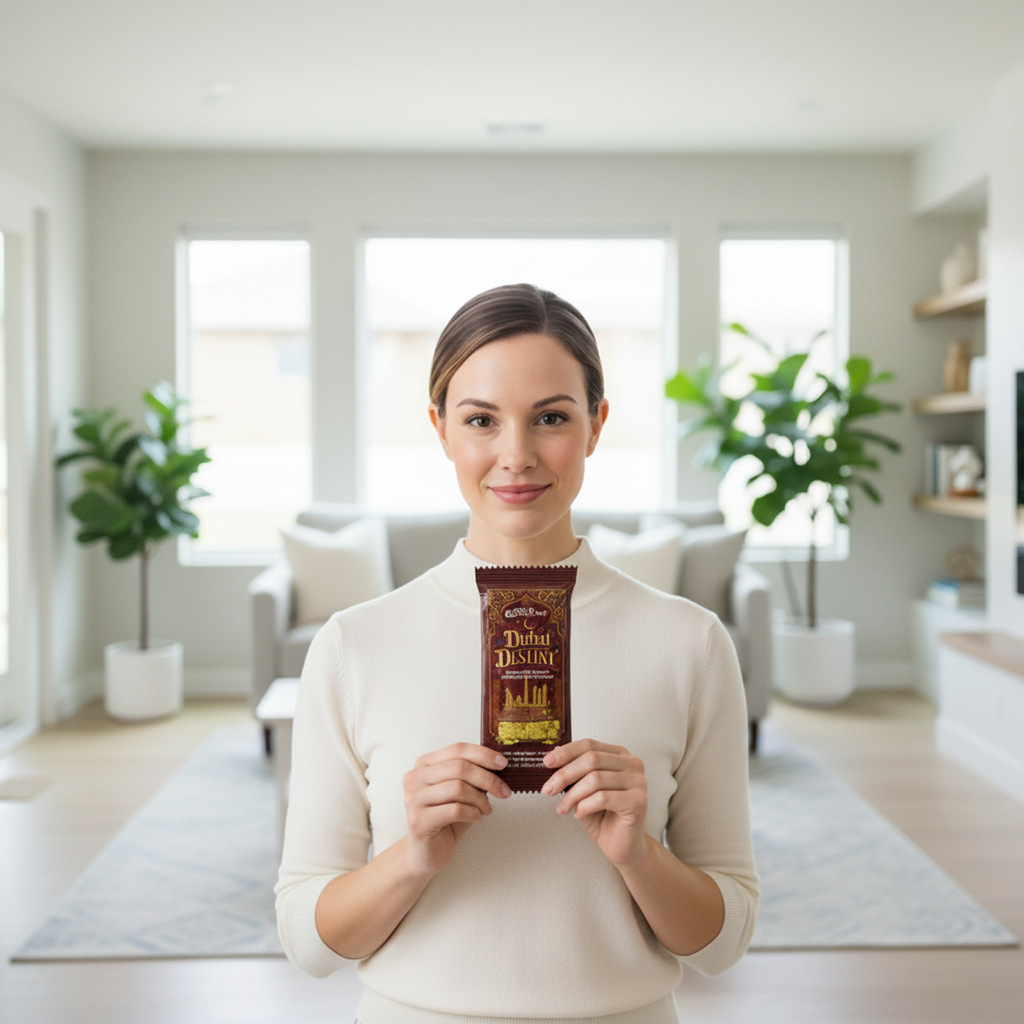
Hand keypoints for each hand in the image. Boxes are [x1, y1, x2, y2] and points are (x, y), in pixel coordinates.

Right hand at [403, 742, 511, 876]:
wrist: (427, 853)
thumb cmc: (445, 820)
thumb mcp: (460, 792)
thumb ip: (472, 776)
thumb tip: (498, 765)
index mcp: (425, 764)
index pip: (458, 749)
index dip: (483, 754)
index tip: (503, 764)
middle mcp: (415, 778)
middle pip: (459, 767)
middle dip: (487, 779)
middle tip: (504, 791)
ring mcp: (414, 799)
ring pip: (458, 788)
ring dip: (480, 799)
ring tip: (487, 809)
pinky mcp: (419, 820)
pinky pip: (455, 810)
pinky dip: (473, 813)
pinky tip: (477, 818)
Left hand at [540, 739, 647, 866]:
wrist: (622, 847)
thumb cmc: (603, 817)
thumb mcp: (582, 790)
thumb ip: (573, 771)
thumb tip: (553, 754)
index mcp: (619, 755)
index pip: (589, 745)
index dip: (566, 752)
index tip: (547, 762)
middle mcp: (632, 764)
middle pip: (591, 760)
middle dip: (564, 775)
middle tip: (548, 789)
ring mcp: (638, 782)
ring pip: (595, 779)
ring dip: (573, 795)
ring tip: (563, 808)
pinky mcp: (638, 801)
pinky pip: (603, 798)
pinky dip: (585, 806)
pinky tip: (579, 814)